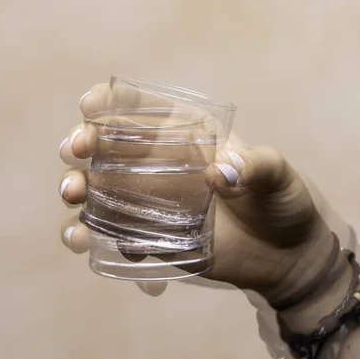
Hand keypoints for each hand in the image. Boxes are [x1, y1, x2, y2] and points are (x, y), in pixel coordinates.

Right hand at [58, 84, 335, 306]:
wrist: (287, 255)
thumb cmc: (283, 203)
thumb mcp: (278, 176)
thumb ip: (255, 168)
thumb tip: (218, 174)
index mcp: (188, 136)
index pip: (142, 109)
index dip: (110, 103)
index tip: (89, 106)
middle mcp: (162, 165)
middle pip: (108, 147)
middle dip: (81, 144)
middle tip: (75, 151)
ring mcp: (153, 203)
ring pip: (100, 191)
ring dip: (77, 190)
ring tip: (72, 196)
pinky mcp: (152, 238)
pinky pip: (112, 234)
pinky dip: (92, 235)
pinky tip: (84, 239)